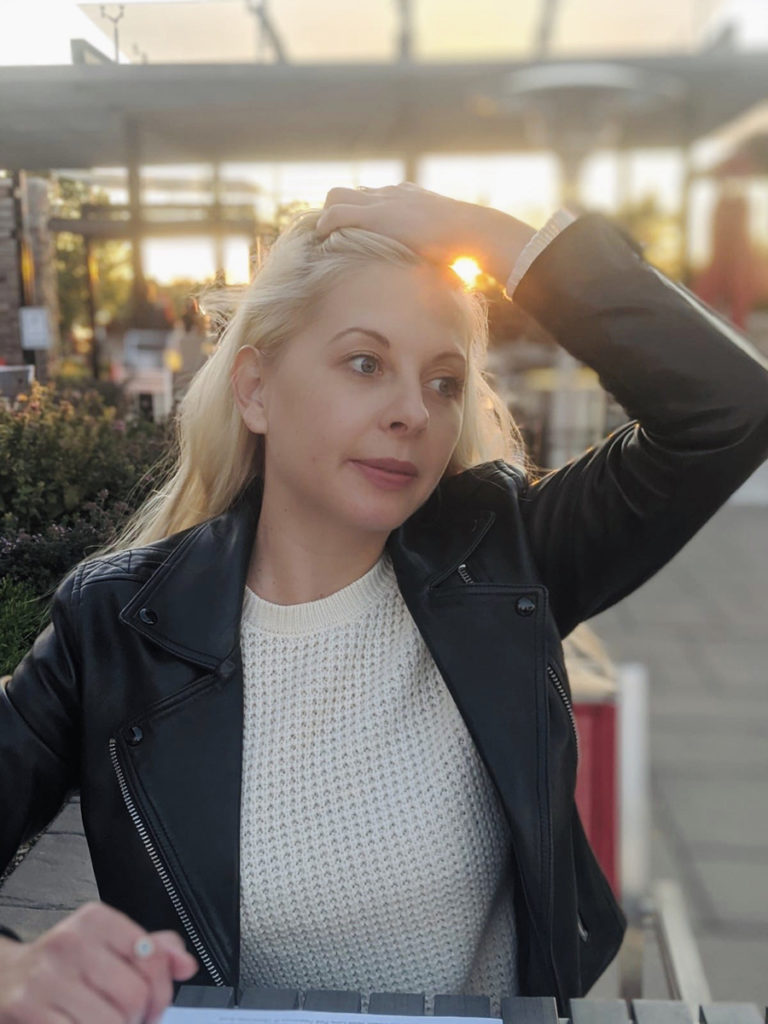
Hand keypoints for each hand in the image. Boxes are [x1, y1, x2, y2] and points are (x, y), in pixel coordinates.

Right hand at [0, 902, 196, 1023]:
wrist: (3, 978)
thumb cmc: (63, 965)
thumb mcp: (107, 945)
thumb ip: (153, 951)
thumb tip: (187, 964)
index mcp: (95, 920)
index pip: (152, 955)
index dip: (161, 990)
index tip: (154, 1003)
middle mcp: (70, 943)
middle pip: (135, 996)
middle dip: (139, 1019)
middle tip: (130, 1020)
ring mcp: (45, 979)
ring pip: (112, 1022)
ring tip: (106, 1023)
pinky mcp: (27, 1010)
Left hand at [316, 182, 535, 285]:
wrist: (472, 231)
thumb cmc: (466, 245)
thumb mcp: (446, 245)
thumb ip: (436, 252)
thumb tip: (445, 281)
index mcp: (407, 198)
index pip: (370, 197)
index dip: (357, 214)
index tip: (350, 235)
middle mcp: (391, 193)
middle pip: (348, 191)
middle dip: (335, 211)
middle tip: (330, 237)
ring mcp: (382, 201)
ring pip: (336, 195)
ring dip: (327, 217)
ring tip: (323, 240)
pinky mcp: (375, 214)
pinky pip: (336, 212)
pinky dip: (325, 226)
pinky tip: (322, 241)